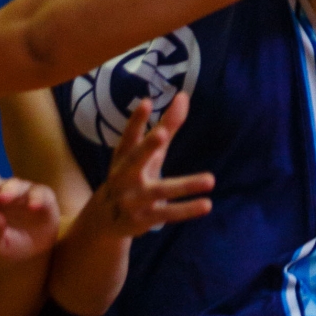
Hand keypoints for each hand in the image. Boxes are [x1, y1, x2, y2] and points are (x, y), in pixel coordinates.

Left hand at [0, 172, 60, 262]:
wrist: (32, 253)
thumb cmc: (7, 247)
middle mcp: (1, 191)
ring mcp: (22, 192)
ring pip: (15, 184)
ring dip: (10, 191)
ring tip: (5, 199)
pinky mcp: (43, 196)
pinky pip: (40, 193)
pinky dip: (37, 198)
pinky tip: (33, 207)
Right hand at [80, 91, 213, 241]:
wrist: (104, 219)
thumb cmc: (131, 175)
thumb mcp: (147, 152)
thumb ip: (166, 125)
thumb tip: (183, 96)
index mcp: (124, 157)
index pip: (129, 136)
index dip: (136, 120)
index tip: (147, 102)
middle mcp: (125, 176)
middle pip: (135, 159)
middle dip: (148, 147)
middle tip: (162, 134)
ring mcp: (133, 199)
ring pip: (160, 190)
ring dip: (185, 186)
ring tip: (211, 179)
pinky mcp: (145, 218)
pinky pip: (168, 213)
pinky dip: (187, 210)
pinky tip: (207, 204)